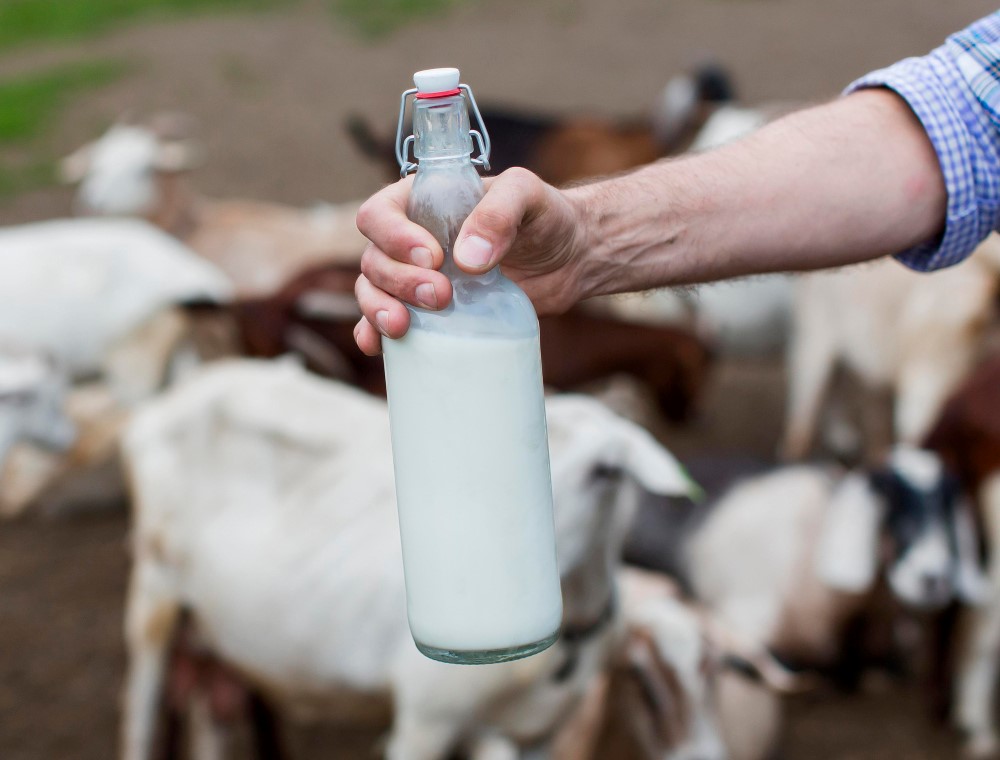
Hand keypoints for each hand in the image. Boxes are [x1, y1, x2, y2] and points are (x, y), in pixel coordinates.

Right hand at [354, 168, 587, 354]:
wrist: (570, 259)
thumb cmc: (546, 217)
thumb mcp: (528, 195)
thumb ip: (499, 213)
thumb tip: (466, 260)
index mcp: (422, 202)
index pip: (379, 214)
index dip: (394, 238)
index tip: (433, 258)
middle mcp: (409, 239)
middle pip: (374, 260)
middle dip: (398, 281)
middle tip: (441, 296)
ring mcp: (415, 278)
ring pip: (372, 292)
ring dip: (378, 310)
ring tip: (403, 327)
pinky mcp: (429, 312)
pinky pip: (385, 324)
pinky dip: (374, 335)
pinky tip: (378, 346)